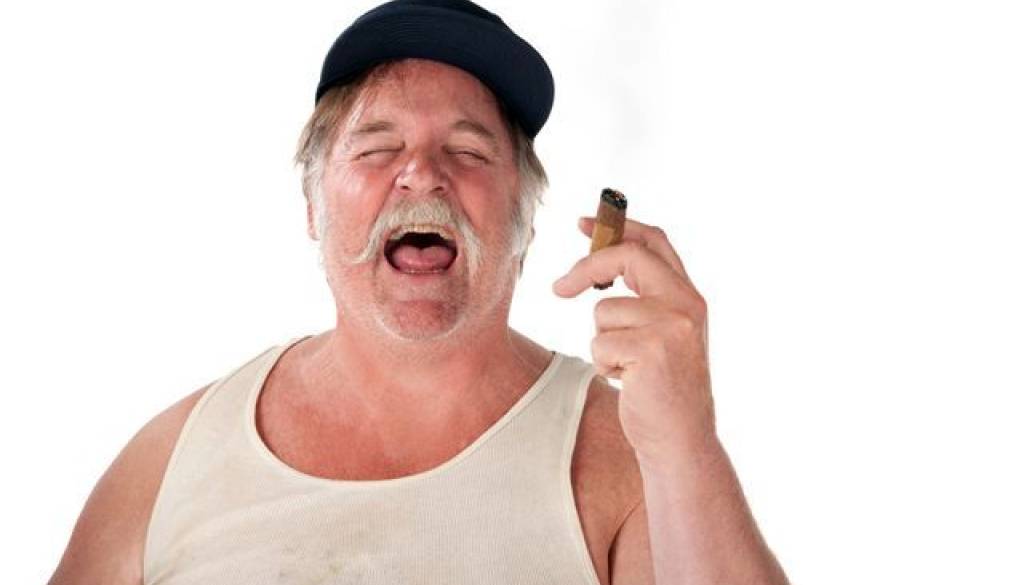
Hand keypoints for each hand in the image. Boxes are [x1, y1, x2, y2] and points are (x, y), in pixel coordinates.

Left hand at [553, 216, 716, 466]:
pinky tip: (627, 382)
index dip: (617, 226)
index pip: (655, 242)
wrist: (680, 440)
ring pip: (603, 311)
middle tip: (559, 290)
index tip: (582, 224)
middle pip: (627, 256)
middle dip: (585, 267)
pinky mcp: (651, 350)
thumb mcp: (663, 336)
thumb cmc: (663, 391)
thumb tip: (595, 269)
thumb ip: (642, 300)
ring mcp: (671, 326)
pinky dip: (602, 364)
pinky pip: (599, 342)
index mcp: (690, 297)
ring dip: (602, 342)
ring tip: (626, 368)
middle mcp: (686, 305)